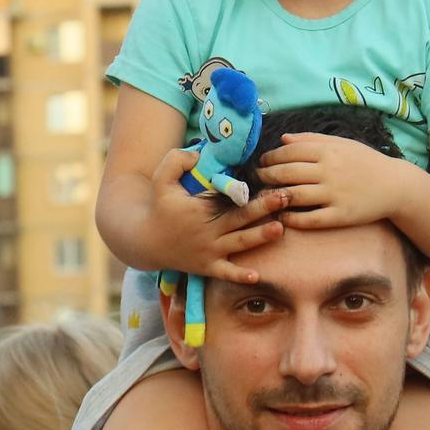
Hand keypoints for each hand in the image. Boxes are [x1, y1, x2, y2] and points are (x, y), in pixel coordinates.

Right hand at [145, 149, 286, 281]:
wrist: (145, 241)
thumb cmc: (159, 207)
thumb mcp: (161, 179)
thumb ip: (176, 160)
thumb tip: (198, 153)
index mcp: (201, 209)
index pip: (227, 198)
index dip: (247, 191)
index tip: (267, 183)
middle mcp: (208, 231)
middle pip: (240, 218)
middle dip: (263, 208)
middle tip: (284, 198)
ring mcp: (209, 251)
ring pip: (239, 243)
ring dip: (260, 236)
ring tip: (279, 229)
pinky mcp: (207, 266)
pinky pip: (225, 273)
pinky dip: (239, 276)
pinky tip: (256, 276)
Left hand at [253, 132, 407, 229]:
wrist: (395, 186)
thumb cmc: (366, 162)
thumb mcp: (342, 144)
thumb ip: (312, 140)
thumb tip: (283, 139)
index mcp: (328, 151)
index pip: (289, 152)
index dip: (270, 157)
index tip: (263, 162)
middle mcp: (329, 171)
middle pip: (286, 173)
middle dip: (266, 176)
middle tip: (259, 179)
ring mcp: (334, 194)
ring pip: (293, 196)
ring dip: (274, 197)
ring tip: (266, 197)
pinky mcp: (340, 215)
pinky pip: (309, 219)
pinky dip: (292, 218)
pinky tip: (284, 216)